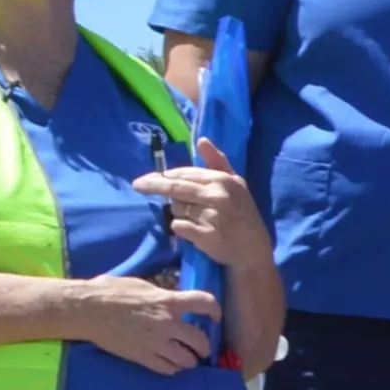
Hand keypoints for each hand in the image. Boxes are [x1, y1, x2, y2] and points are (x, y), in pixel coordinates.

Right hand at [79, 278, 220, 374]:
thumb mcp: (144, 286)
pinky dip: (172, 368)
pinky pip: (166, 369)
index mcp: (168, 302)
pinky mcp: (142, 357)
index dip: (215, 310)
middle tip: (203, 347)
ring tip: (188, 359)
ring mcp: (155, 343)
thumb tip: (172, 298)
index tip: (215, 316)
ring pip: (186, 360)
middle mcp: (167, 324)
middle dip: (205, 345)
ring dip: (190, 360)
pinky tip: (171, 365)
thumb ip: (162, 295)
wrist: (87, 310)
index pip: (205, 303)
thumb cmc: (111, 291)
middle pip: (200, 340)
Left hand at [133, 138, 273, 273]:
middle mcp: (216, 195)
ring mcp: (210, 216)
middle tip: (137, 185)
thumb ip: (218, 161)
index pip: (185, 173)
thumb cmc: (243, 213)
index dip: (164, 175)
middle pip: (174, 188)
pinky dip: (180, 228)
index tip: (148, 177)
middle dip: (153, 185)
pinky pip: (178, 226)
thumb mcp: (236, 183)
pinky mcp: (204, 235)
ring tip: (194, 218)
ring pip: (176, 208)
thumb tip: (201, 140)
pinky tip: (193, 231)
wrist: (253, 249)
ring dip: (178, 212)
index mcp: (222, 180)